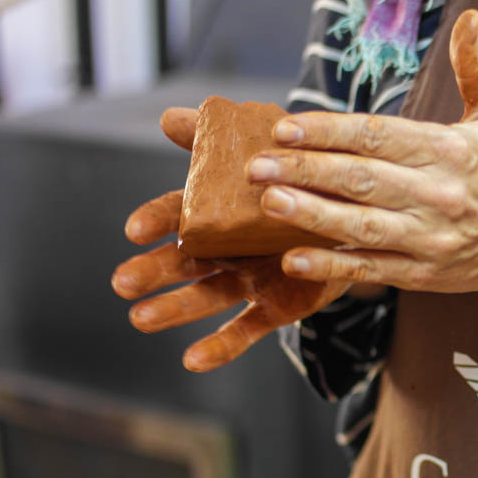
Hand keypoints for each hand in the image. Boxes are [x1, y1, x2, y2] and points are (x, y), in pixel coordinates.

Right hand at [111, 107, 349, 371]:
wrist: (356, 222)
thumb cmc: (302, 187)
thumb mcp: (270, 157)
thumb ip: (222, 140)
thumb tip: (169, 116)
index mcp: (223, 212)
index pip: (181, 214)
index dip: (158, 220)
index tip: (133, 229)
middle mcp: (229, 249)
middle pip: (184, 261)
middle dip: (152, 271)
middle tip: (121, 282)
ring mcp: (250, 280)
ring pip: (206, 297)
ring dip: (173, 309)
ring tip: (139, 319)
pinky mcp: (276, 308)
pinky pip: (247, 330)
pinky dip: (220, 347)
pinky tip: (191, 360)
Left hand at [245, 8, 477, 295]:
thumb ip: (474, 67)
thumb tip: (471, 17)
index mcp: (449, 149)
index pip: (379, 135)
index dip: (329, 131)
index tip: (285, 126)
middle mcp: (439, 193)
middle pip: (362, 180)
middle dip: (306, 171)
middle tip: (257, 167)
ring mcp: (431, 236)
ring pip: (363, 226)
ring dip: (312, 215)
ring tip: (269, 203)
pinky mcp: (425, 274)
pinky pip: (373, 269)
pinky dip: (333, 266)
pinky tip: (294, 259)